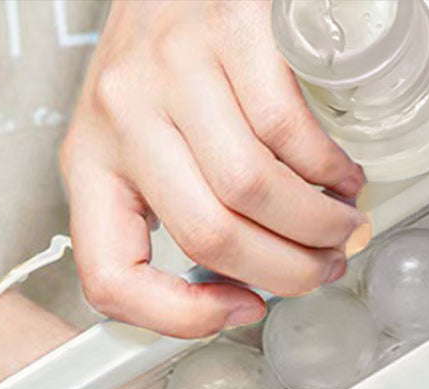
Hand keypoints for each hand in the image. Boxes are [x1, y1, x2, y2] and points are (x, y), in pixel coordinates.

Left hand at [61, 0, 370, 337]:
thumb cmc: (165, 56)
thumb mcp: (140, 143)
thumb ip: (172, 210)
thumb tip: (238, 287)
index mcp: (88, 163)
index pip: (111, 275)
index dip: (178, 316)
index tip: (235, 310)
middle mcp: (121, 117)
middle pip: (209, 235)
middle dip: (283, 272)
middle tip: (317, 270)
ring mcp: (174, 71)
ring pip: (253, 190)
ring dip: (315, 226)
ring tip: (338, 227)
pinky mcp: (228, 32)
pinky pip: (287, 129)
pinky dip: (327, 169)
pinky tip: (339, 177)